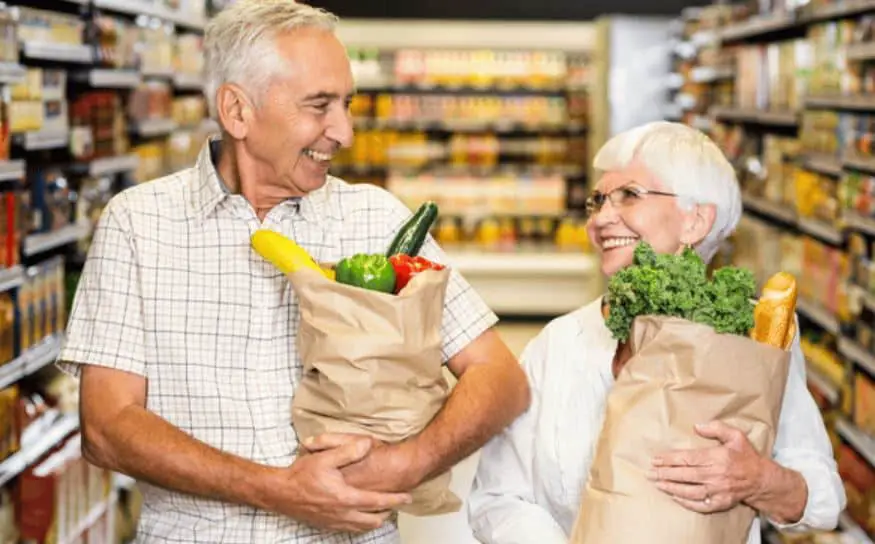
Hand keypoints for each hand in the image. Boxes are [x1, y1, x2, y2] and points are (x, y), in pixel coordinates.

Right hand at [265, 435, 411, 532]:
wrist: (280, 492)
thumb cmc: (301, 475)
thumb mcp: (325, 457)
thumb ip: (348, 451)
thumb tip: (367, 444)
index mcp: (345, 498)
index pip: (377, 501)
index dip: (395, 500)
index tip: (408, 497)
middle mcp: (342, 514)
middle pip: (374, 520)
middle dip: (387, 512)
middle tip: (395, 503)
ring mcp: (334, 522)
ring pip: (363, 527)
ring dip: (375, 519)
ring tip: (382, 509)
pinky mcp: (326, 526)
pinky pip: (350, 529)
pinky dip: (361, 524)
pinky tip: (361, 515)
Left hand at [649, 421, 765, 513]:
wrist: (762, 480)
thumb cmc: (746, 456)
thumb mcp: (736, 436)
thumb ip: (717, 428)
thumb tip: (697, 426)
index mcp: (717, 458)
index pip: (688, 458)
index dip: (670, 459)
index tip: (655, 459)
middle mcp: (716, 475)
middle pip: (685, 475)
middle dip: (665, 474)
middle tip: (649, 473)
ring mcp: (718, 491)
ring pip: (690, 491)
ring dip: (671, 488)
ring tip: (657, 484)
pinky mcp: (721, 503)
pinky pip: (701, 505)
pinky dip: (687, 503)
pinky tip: (675, 497)